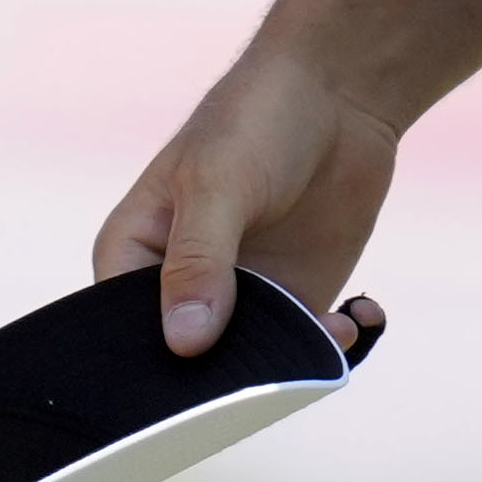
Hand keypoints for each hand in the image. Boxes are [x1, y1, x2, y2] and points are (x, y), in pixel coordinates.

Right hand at [94, 38, 403, 358]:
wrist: (338, 93)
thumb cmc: (255, 120)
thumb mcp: (218, 184)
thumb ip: (198, 262)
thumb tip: (185, 344)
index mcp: (131, 256)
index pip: (122, 335)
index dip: (152, 367)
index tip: (198, 388)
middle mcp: (178, 288)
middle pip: (187, 364)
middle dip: (232, 378)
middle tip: (280, 372)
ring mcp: (239, 299)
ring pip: (252, 364)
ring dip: (293, 361)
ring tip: (334, 328)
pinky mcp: (294, 301)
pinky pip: (306, 346)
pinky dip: (334, 342)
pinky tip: (360, 314)